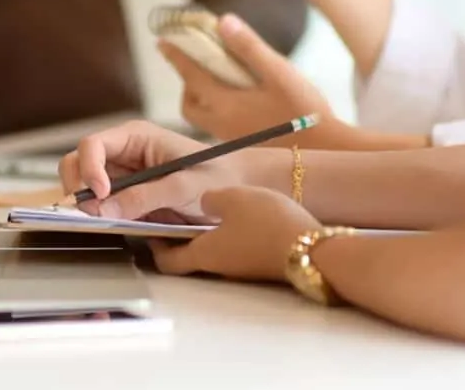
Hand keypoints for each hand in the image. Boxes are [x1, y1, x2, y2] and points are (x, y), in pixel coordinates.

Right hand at [58, 120, 247, 221]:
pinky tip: (111, 223)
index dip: (89, 169)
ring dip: (85, 202)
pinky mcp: (125, 197)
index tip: (101, 194)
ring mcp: (121, 175)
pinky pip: (100, 204)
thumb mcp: (183, 187)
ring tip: (103, 219)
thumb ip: (144, 197)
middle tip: (91, 211)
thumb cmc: (217, 177)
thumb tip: (103, 209)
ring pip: (84, 185)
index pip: (92, 145)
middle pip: (78, 162)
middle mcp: (122, 153)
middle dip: (78, 185)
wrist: (238, 189)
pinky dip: (97, 215)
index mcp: (134, 137)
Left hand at [151, 187, 321, 281]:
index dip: (153, 245)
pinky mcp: (260, 262)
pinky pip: (236, 248)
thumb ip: (209, 199)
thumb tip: (204, 202)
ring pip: (214, 251)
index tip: (148, 227)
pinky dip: (229, 234)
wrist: (316, 249)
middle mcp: (219, 265)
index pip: (166, 260)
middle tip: (174, 213)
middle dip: (178, 238)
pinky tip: (239, 214)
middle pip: (188, 256)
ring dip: (206, 234)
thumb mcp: (230, 197)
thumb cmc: (269, 224)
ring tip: (207, 208)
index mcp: (203, 253)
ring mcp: (241, 267)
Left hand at [159, 13, 333, 142]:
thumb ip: (249, 47)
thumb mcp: (279, 73)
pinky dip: (217, 107)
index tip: (162, 41)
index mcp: (225, 104)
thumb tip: (222, 22)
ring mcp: (231, 137)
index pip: (190, 76)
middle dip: (187, 82)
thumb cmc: (305, 110)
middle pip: (189, 103)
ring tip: (219, 78)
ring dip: (201, 96)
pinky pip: (217, 123)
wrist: (326, 153)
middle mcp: (221, 123)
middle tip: (197, 63)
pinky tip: (239, 97)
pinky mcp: (243, 144)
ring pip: (202, 116)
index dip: (176, 56)